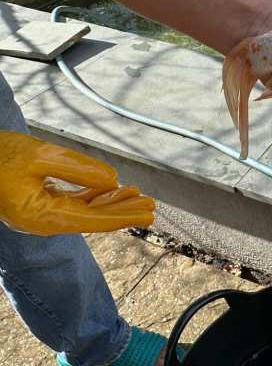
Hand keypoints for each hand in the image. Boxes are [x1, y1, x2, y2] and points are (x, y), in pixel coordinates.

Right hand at [0, 132, 153, 235]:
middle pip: (92, 218)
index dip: (123, 216)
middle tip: (152, 209)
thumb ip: (77, 169)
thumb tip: (113, 180)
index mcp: (41, 215)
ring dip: (112, 203)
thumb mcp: (40, 156)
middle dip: (123, 212)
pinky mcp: (40, 203)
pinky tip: (113, 190)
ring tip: (139, 196)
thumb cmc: (0, 156)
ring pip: (85, 210)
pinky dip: (95, 196)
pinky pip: (73, 202)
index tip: (147, 214)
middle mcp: (43, 220)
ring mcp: (41, 213)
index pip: (92, 219)